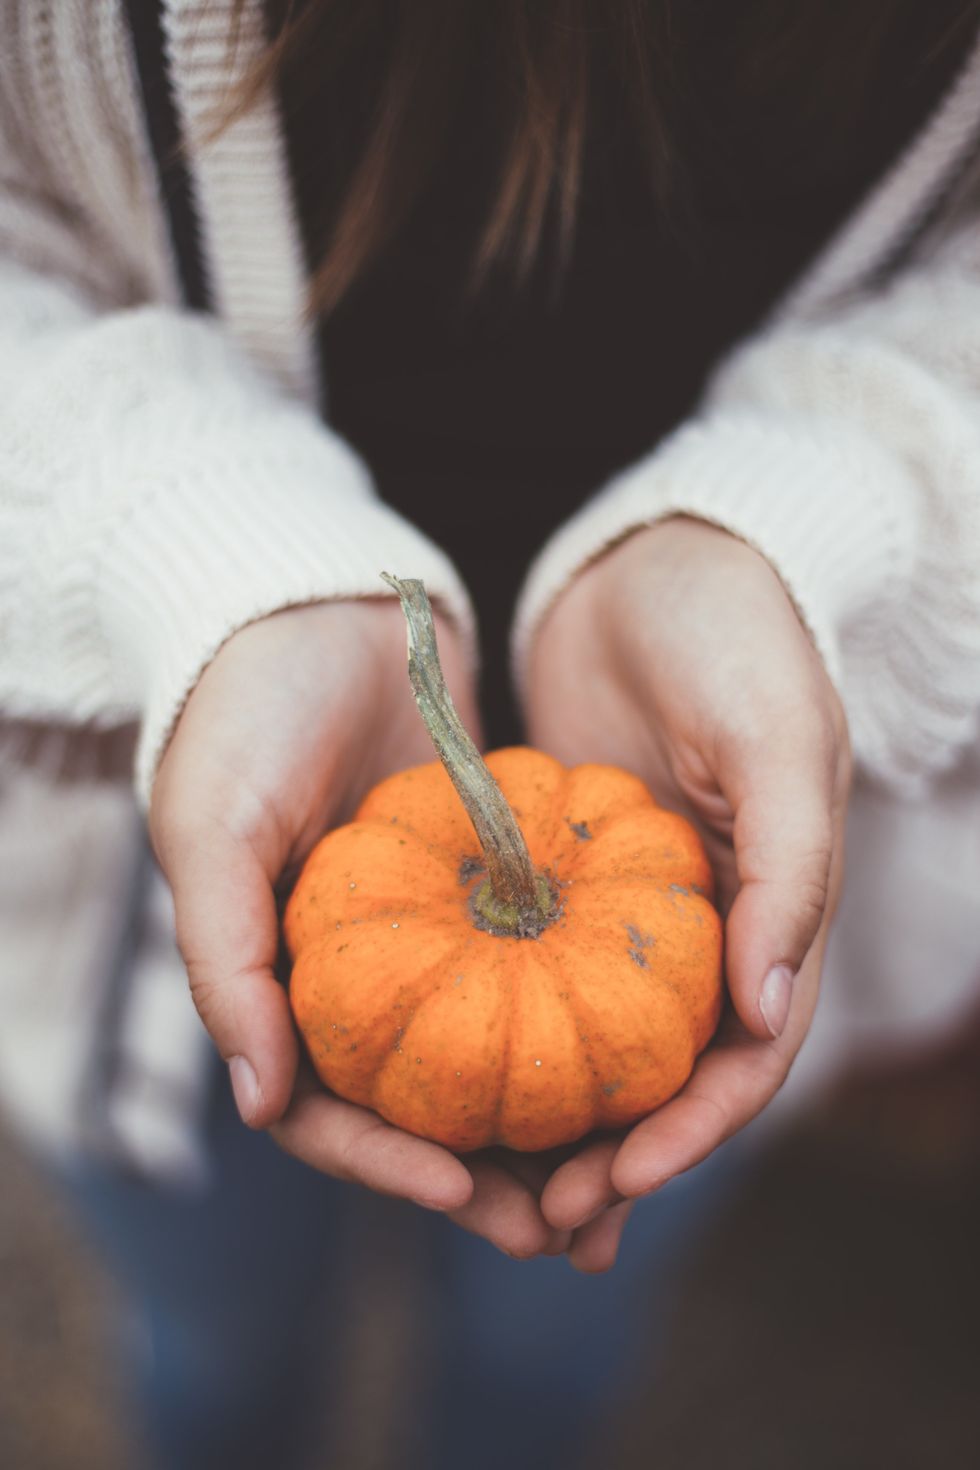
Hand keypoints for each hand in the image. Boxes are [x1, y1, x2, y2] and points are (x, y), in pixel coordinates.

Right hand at [150, 599, 569, 1257]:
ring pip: (489, 1056)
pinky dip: (571, 1021)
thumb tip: (263, 1104)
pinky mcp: (485, 888)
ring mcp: (427, 934)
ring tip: (614, 1171)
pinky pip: (532, 973)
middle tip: (562, 1227)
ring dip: (543, 1123)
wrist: (315, 605)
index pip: (327, 1110)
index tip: (464, 1192)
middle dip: (487, 1176)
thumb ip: (224, 963)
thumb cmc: (243, 716)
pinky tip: (632, 1057)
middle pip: (421, 1109)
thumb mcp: (212, 830)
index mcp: (280, 980)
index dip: (387, 1166)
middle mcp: (359, 972)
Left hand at [524, 516, 851, 1269]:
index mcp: (776, 909)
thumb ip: (787, 870)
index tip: (617, 1184)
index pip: (746, 1055)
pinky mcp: (563, 874)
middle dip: (615, 1155)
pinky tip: (444, 1076)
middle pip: (666, 1073)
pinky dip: (500, 1029)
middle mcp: (707, 925)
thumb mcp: (779, 735)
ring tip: (491, 1192)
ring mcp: (631, 906)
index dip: (692, 1132)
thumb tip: (762, 1017)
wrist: (657, 559)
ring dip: (555, 1123)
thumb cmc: (736, 634)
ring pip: (595, 1041)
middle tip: (540, 1220)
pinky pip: (531, 970)